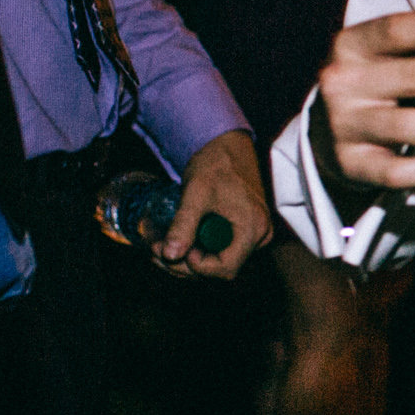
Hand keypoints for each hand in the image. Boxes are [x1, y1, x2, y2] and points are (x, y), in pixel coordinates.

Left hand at [162, 129, 271, 278]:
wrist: (228, 146)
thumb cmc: (216, 164)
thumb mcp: (196, 193)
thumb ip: (184, 225)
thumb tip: (169, 255)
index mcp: (253, 229)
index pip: (225, 268)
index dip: (197, 266)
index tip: (176, 250)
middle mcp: (259, 236)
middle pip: (220, 268)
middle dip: (184, 263)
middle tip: (156, 249)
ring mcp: (253, 235)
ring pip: (218, 261)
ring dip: (187, 258)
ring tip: (160, 244)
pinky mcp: (245, 231)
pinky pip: (220, 250)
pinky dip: (197, 248)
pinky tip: (177, 240)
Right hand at [317, 10, 414, 192]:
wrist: (332, 127)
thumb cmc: (385, 80)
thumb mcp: (412, 56)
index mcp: (356, 44)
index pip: (393, 30)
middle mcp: (344, 82)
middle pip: (410, 78)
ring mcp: (345, 125)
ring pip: (406, 127)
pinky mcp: (352, 164)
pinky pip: (396, 171)